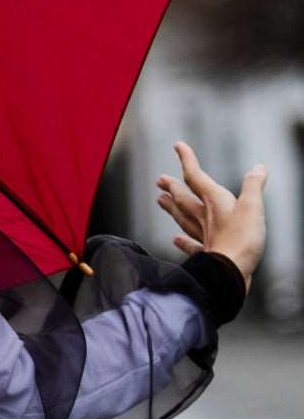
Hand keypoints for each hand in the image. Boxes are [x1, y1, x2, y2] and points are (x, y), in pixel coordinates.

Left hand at [155, 142, 266, 294]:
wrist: (230, 272)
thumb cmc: (242, 239)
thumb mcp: (253, 206)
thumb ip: (253, 185)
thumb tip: (258, 167)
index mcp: (214, 201)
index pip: (196, 175)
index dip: (186, 159)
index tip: (177, 146)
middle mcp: (204, 216)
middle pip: (184, 198)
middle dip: (173, 187)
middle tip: (160, 180)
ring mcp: (203, 236)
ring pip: (183, 218)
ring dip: (172, 208)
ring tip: (160, 201)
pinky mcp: (206, 254)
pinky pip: (191, 245)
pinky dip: (183, 242)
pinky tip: (175, 239)